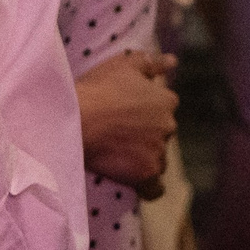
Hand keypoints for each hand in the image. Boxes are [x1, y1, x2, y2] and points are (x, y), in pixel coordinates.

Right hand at [76, 49, 178, 191]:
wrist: (77, 119)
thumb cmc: (98, 89)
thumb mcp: (124, 65)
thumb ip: (151, 63)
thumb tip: (173, 61)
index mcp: (166, 101)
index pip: (164, 109)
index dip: (144, 113)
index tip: (124, 115)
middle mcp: (169, 126)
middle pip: (161, 135)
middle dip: (145, 136)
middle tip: (115, 135)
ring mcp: (159, 151)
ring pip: (158, 160)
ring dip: (144, 159)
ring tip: (117, 157)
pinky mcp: (146, 174)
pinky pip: (155, 188)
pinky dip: (147, 187)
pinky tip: (135, 184)